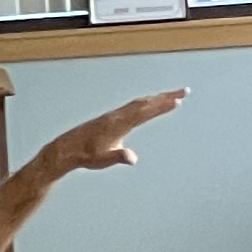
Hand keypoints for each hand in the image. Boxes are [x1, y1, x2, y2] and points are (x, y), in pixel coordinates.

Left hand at [30, 88, 185, 180]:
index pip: (144, 112)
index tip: (178, 100)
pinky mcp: (110, 118)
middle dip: (166, 97)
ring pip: (139, 103)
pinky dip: (145, 102)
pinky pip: (132, 106)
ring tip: (174, 96)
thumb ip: (117, 157)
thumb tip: (132, 158)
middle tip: (185, 92)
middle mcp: (117, 116)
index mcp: (118, 124)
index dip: (162, 106)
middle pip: (145, 103)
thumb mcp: (102, 160)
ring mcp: (113, 116)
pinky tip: (150, 104)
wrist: (66, 149)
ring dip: (157, 98)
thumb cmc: (85, 156)